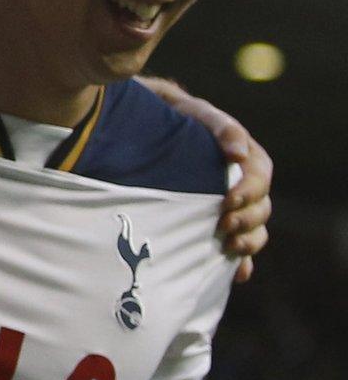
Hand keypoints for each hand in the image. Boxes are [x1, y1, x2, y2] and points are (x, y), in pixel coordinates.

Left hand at [137, 76, 270, 281]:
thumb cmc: (150, 110)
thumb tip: (237, 153)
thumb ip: (210, 122)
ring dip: (250, 235)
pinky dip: (241, 258)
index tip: (229, 199)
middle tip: (225, 222)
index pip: (254, 165)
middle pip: (259, 196)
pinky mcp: (206, 216)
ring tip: (231, 243)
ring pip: (254, 218)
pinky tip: (238, 273)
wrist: (120, 120)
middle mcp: (229, 170)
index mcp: (227, 143)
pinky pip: (235, 240)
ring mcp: (220, 194)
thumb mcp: (175, 106)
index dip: (249, 186)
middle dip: (248, 213)